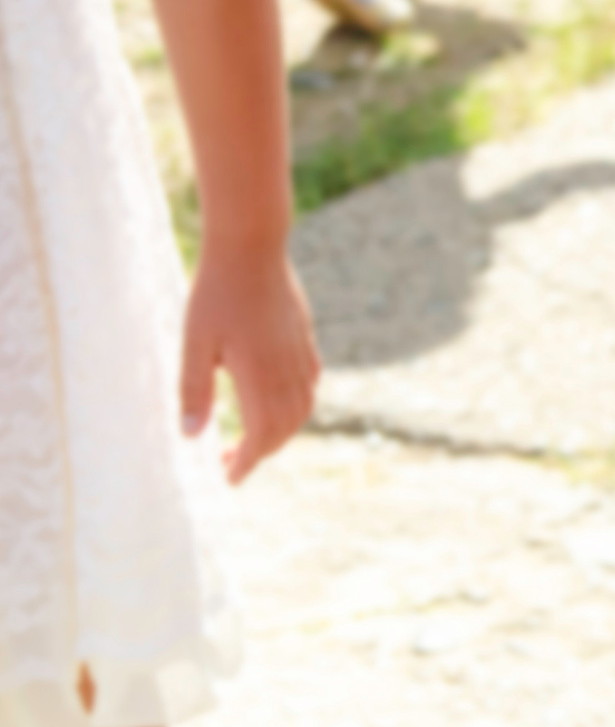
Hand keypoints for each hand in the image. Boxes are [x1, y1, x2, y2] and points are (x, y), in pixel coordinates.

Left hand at [180, 243, 319, 483]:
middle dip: (263, 451)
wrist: (252, 247)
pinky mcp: (304, 336)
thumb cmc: (216, 294)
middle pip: (286, 426)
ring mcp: (300, 351)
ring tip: (255, 436)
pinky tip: (279, 398)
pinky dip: (298, 402)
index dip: (247, 461)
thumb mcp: (194, 344)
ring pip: (303, 405)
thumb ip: (194, 390)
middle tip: (233, 461)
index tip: (228, 478)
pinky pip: (310, 381)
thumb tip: (193, 436)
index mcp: (260, 375)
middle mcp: (287, 368)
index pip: (262, 435)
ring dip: (282, 430)